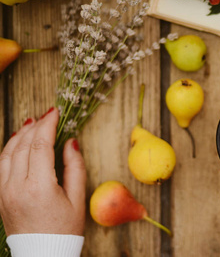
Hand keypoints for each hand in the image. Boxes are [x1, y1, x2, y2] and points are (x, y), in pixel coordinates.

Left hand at [0, 107, 85, 235]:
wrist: (42, 254)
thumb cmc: (64, 228)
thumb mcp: (77, 198)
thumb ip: (75, 167)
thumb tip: (71, 142)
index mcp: (39, 187)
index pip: (40, 146)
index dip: (48, 125)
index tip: (55, 112)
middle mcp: (16, 187)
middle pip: (22, 146)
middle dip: (35, 126)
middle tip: (46, 114)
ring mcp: (4, 192)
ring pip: (7, 153)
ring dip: (19, 135)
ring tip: (31, 123)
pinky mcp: (0, 196)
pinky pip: (0, 165)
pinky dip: (9, 149)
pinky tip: (17, 142)